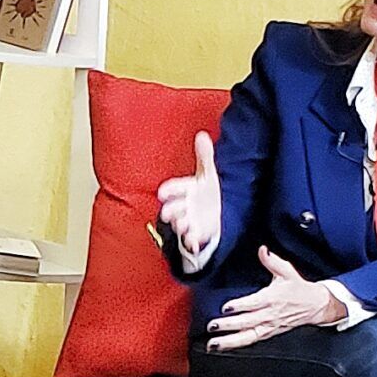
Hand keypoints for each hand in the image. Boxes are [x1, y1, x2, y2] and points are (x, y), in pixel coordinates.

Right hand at [155, 131, 220, 261]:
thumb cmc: (206, 191)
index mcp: (184, 189)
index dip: (167, 191)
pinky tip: (193, 242)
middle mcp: (183, 205)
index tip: (162, 193)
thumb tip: (202, 134)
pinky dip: (191, 241)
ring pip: (180, 223)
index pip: (173, 188)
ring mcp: (189, 219)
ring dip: (180, 225)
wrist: (214, 211)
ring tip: (182, 225)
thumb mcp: (207, 172)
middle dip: (170, 211)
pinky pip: (191, 238)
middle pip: (173, 208)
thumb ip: (204, 155)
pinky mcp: (196, 231)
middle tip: (168, 214)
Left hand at [205, 247, 347, 350]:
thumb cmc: (298, 288)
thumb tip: (263, 250)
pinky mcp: (268, 333)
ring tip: (214, 344)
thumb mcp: (287, 272)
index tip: (226, 307)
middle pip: (248, 322)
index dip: (240, 306)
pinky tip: (223, 347)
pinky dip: (237, 344)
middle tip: (213, 325)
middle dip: (229, 325)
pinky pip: (252, 340)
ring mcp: (269, 326)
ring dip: (230, 341)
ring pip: (248, 336)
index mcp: (273, 298)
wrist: (315, 305)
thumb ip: (272, 261)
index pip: (255, 303)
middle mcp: (270, 314)